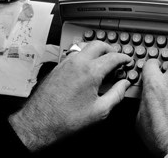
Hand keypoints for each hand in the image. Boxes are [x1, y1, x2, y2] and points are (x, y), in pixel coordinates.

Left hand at [9, 40, 130, 150]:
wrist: (39, 123)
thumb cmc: (66, 119)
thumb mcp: (100, 111)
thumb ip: (116, 94)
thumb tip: (124, 84)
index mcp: (90, 72)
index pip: (113, 57)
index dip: (124, 58)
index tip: (127, 61)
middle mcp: (78, 63)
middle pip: (99, 44)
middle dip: (111, 49)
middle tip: (117, 57)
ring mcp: (66, 63)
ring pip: (85, 47)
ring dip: (97, 50)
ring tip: (103, 61)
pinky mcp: (58, 67)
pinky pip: (75, 54)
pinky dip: (85, 56)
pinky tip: (88, 68)